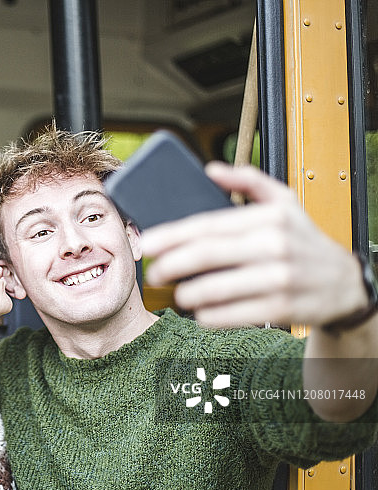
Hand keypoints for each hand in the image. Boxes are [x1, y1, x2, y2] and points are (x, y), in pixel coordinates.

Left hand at [141, 162, 365, 327]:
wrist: (346, 284)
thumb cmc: (305, 241)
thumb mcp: (285, 202)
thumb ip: (248, 181)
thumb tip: (212, 170)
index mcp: (269, 217)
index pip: (208, 225)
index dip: (172, 235)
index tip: (147, 243)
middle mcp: (275, 246)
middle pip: (206, 255)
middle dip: (170, 265)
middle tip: (153, 273)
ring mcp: (279, 279)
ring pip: (216, 289)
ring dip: (187, 294)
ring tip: (177, 294)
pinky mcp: (282, 309)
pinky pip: (232, 315)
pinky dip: (209, 316)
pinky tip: (201, 312)